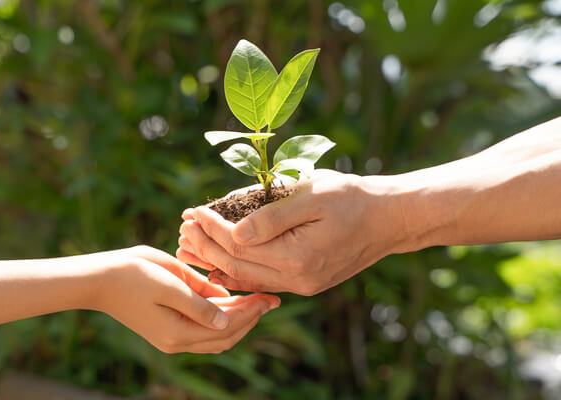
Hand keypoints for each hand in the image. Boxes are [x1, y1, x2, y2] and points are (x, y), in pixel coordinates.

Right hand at [93, 246, 279, 353]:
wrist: (99, 280)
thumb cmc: (132, 274)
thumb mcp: (169, 283)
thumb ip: (198, 302)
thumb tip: (227, 317)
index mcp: (178, 332)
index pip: (227, 327)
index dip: (251, 311)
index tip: (269, 295)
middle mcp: (177, 341)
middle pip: (226, 336)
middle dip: (250, 317)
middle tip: (269, 298)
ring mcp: (171, 337)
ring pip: (216, 337)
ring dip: (238, 320)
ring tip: (256, 300)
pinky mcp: (167, 329)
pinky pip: (203, 330)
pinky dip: (221, 319)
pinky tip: (231, 301)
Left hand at [177, 170, 411, 294]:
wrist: (389, 218)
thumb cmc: (351, 199)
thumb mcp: (310, 196)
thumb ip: (270, 217)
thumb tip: (233, 233)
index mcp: (296, 258)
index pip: (238, 246)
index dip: (211, 228)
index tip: (192, 211)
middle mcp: (297, 279)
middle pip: (237, 265)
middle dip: (207, 245)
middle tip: (183, 228)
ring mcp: (302, 285)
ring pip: (247, 277)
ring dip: (217, 260)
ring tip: (192, 245)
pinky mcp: (307, 282)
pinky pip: (263, 280)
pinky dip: (239, 270)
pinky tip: (222, 263)